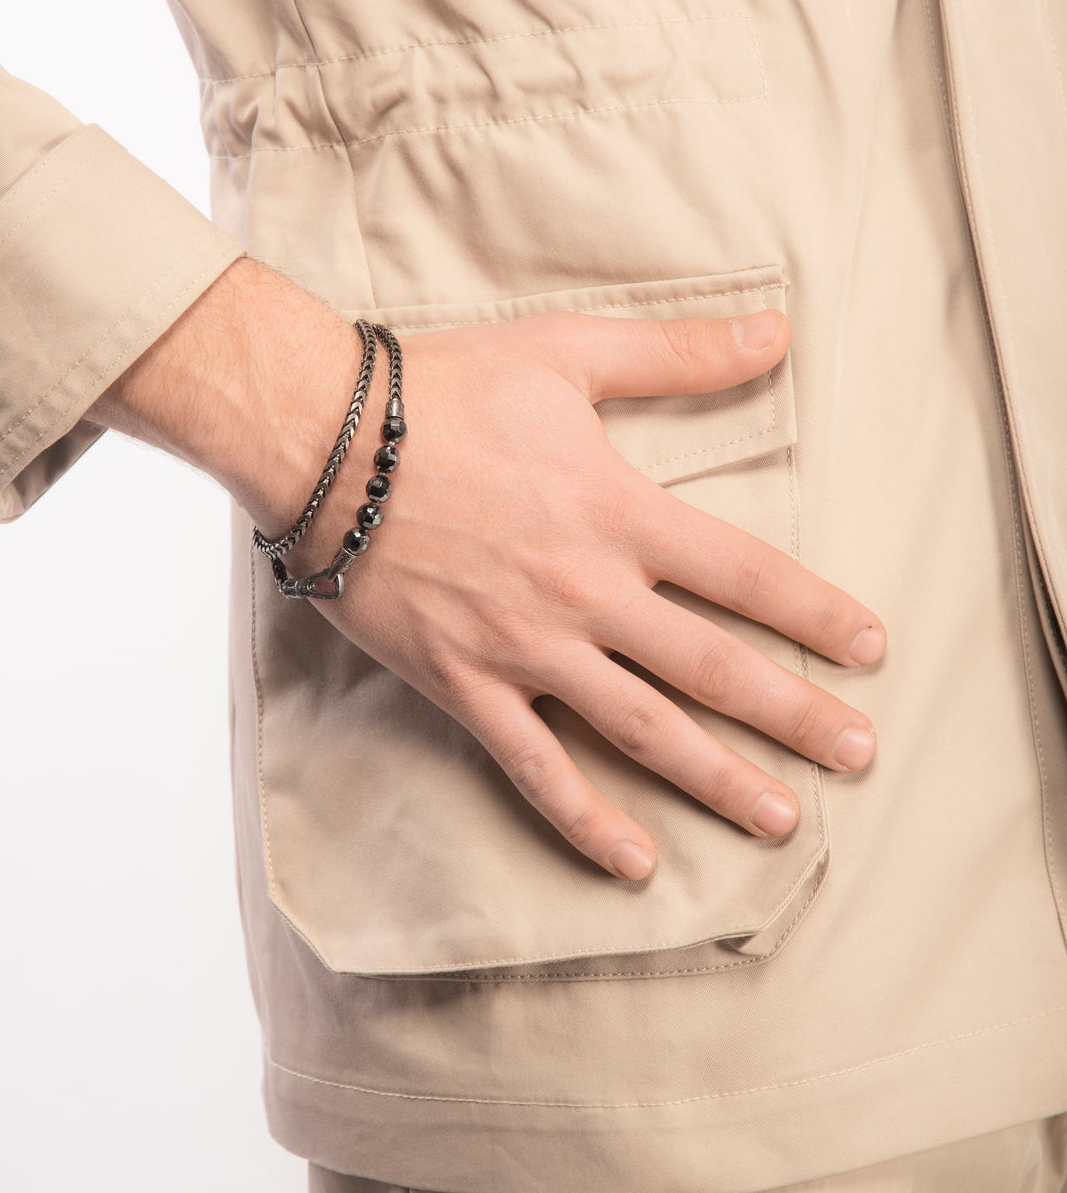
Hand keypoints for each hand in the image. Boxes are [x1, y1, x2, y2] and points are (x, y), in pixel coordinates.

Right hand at [93, 259, 883, 882]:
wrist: (321, 437)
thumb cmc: (443, 389)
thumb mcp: (568, 352)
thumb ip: (677, 353)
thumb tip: (775, 331)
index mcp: (619, 513)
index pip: (745, 575)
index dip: (815, 614)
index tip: (870, 650)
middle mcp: (586, 593)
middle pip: (712, 669)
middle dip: (794, 715)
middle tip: (860, 754)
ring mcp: (525, 648)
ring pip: (642, 731)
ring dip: (718, 779)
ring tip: (783, 818)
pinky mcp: (464, 684)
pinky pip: (535, 767)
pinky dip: (585, 819)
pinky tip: (635, 861)